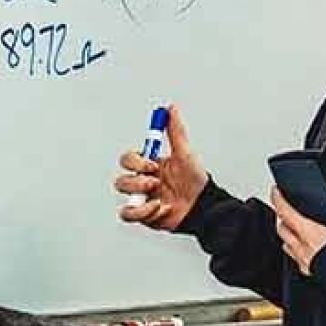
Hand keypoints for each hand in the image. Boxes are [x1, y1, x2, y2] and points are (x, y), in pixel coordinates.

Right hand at [112, 103, 207, 231]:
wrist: (204, 207)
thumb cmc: (195, 181)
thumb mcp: (185, 153)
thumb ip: (176, 131)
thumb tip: (171, 108)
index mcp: (148, 167)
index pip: (127, 160)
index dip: (135, 161)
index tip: (153, 163)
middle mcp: (142, 183)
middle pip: (121, 181)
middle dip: (137, 182)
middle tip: (155, 182)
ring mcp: (142, 201)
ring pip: (124, 200)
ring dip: (140, 198)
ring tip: (160, 199)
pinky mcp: (145, 217)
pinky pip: (131, 215)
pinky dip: (146, 213)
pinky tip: (163, 209)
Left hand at [271, 170, 325, 274]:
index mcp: (309, 232)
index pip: (286, 212)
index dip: (278, 199)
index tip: (275, 191)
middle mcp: (303, 247)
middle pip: (282, 229)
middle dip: (281, 218)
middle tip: (283, 210)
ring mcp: (306, 261)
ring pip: (287, 246)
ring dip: (287, 236)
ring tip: (292, 230)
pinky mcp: (312, 273)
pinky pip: (297, 261)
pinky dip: (296, 253)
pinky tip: (305, 252)